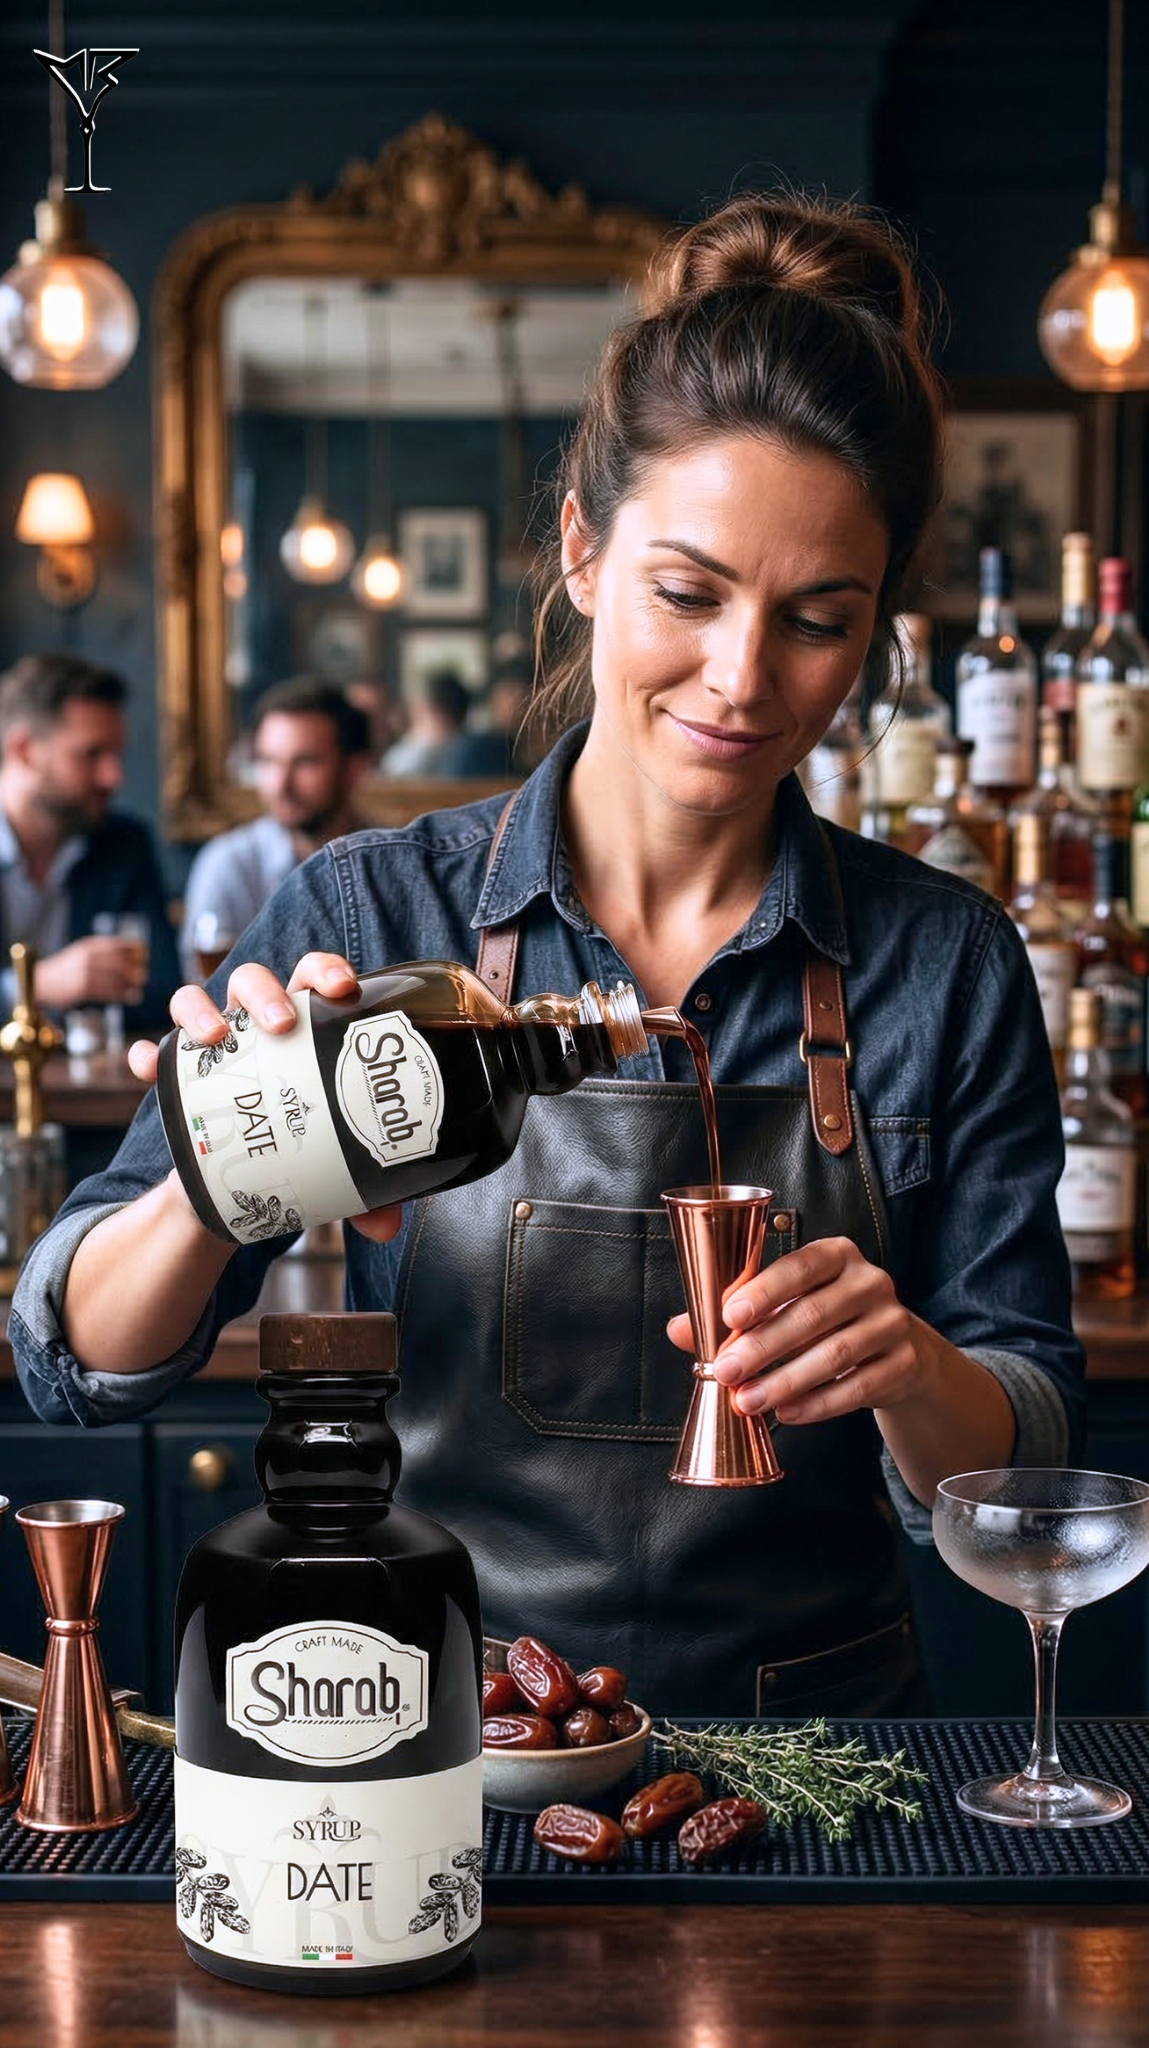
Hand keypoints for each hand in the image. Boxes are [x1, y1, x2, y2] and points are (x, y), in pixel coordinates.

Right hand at [36, 936, 147, 1009]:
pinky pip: (109, 992)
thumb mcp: (81, 952)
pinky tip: (132, 996)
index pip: (117, 944)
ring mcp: (86, 973)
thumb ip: (102, 952)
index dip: (133, 949)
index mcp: (89, 946)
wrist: (42, 982)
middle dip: (134, 969)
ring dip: (131, 984)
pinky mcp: (83, 989)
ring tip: (138, 986)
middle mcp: (88, 958)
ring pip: (116, 979)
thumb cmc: (65, 968)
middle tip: (142, 975)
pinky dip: (124, 995)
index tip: (143, 955)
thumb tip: (130, 954)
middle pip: (119, 962)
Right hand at [128, 951, 403, 1244]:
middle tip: (282, 1024)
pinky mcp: (173, 1074)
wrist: (245, 1178)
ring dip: (200, 1010)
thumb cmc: (302, 1143)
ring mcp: (209, 1043)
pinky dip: (147, 1054)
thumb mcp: (334, 1163)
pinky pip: (151, 1052)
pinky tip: (147, 1066)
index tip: (341, 987)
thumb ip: (364, 1189)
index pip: (311, 975)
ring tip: (212, 1038)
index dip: (324, 969)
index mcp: (302, 1022)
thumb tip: (385, 1226)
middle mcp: (252, 1022)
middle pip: (252, 980)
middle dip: (265, 993)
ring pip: (194, 999)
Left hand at [666, 1235, 922, 1425]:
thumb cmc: (826, 1321)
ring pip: (835, 1354)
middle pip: (813, 1314)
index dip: (765, 1289)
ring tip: (747, 1400)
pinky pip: (858, 1386)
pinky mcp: (904, 1363)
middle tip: (727, 1371)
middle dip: (764, 1345)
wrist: (898, 1351)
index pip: (800, 1265)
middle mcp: (870, 1282)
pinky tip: (787, 1414)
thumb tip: (676, 1329)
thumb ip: (735, 1316)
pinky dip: (819, 1404)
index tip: (729, 1316)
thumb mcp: (786, 1308)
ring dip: (785, 1380)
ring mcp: (893, 1322)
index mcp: (837, 1255)